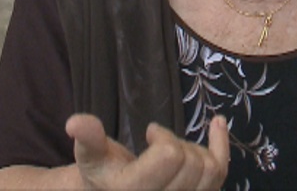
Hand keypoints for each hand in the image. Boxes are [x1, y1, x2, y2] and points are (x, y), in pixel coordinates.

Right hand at [69, 113, 228, 189]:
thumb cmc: (102, 172)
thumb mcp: (90, 154)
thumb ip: (88, 138)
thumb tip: (74, 122)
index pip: (170, 155)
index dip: (163, 137)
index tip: (150, 133)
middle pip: (193, 162)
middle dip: (178, 143)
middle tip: (160, 142)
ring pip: (212, 169)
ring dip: (197, 150)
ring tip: (175, 148)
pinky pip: (221, 172)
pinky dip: (222, 146)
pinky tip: (218, 123)